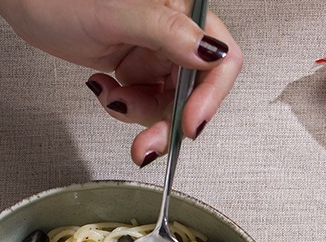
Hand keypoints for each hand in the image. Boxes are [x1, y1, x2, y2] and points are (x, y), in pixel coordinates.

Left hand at [0, 0, 242, 164]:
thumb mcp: (117, 11)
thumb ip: (169, 31)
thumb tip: (210, 52)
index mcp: (182, 8)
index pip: (221, 59)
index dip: (210, 97)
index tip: (190, 124)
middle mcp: (174, 30)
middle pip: (195, 92)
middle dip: (169, 120)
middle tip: (148, 144)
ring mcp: (155, 50)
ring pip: (169, 103)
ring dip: (140, 115)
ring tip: (112, 100)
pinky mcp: (136, 66)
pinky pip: (145, 102)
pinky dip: (124, 107)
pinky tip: (103, 88)